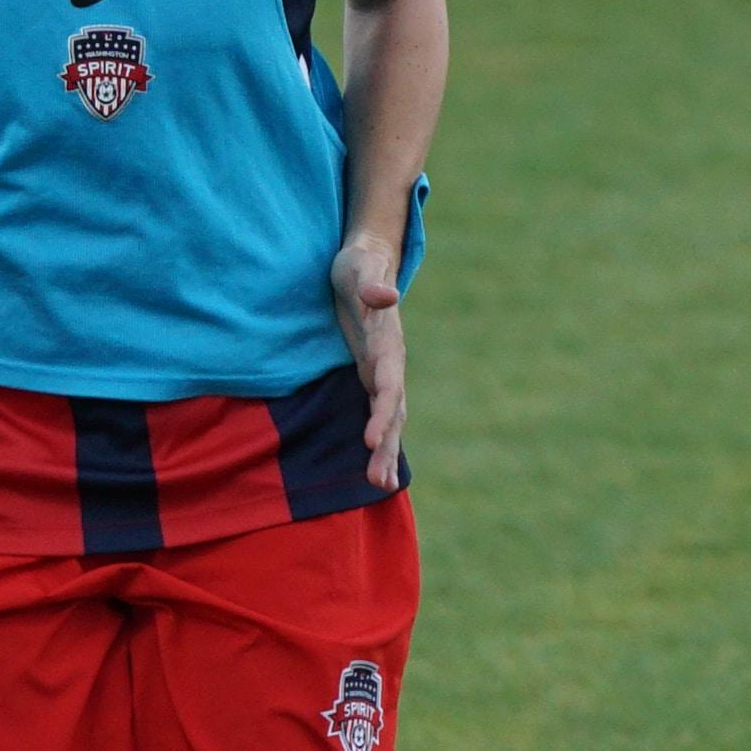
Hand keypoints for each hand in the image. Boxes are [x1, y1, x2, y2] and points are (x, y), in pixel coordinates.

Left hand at [334, 227, 411, 486]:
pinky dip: (378, 443)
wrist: (366, 263)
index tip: (370, 439)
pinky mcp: (371, 377)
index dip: (381, 412)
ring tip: (380, 486)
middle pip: (392, 411)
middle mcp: (390, 363)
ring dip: (385, 452)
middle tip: (377, 481)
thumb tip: (385, 296)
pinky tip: (374, 470)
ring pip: (389, 420)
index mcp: (388, 343)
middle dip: (386, 446)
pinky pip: (378, 416)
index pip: (387, 383)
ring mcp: (383, 373)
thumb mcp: (358, 269)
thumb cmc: (358, 266)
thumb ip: (372, 284)